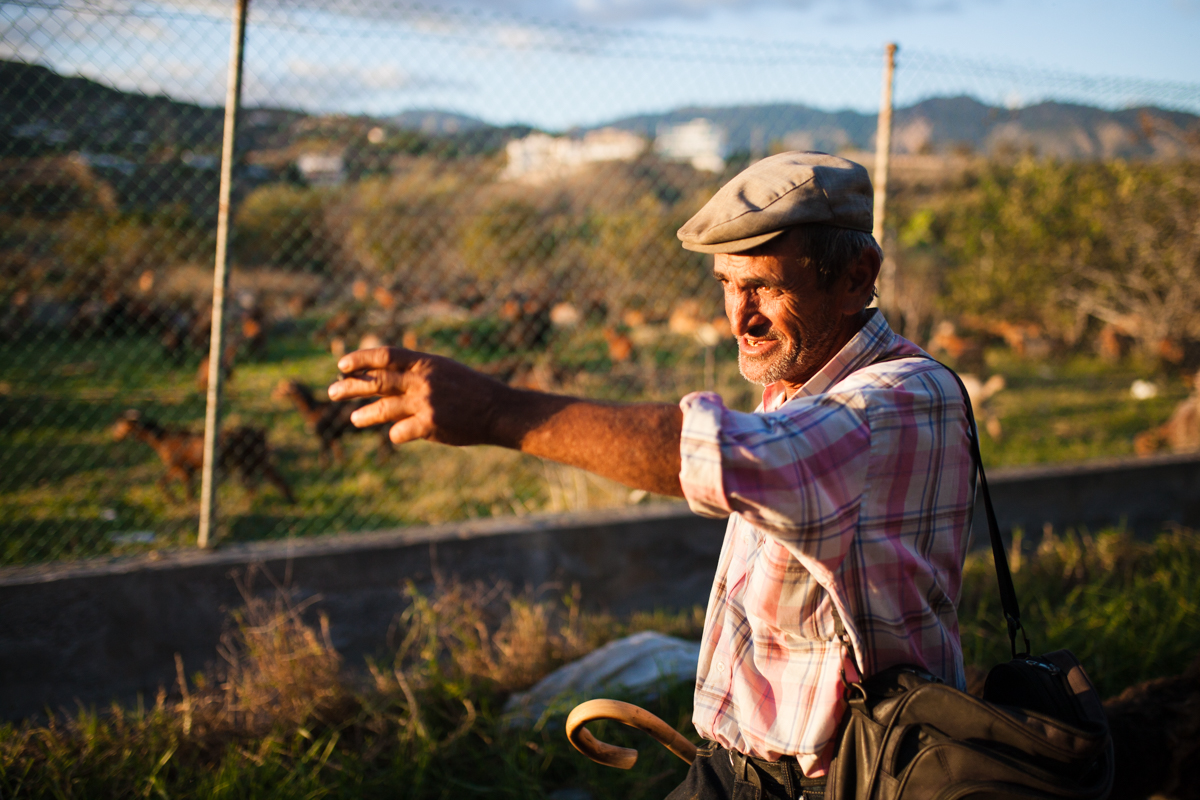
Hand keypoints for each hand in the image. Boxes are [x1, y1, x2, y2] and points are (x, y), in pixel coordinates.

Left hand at [328, 347, 509, 446]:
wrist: (499, 410)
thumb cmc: (471, 391)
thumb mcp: (445, 372)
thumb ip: (416, 374)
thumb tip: (383, 381)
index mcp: (426, 363)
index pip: (385, 355)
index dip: (360, 359)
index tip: (342, 365)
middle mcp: (423, 380)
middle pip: (377, 381)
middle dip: (351, 386)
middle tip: (332, 391)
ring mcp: (425, 402)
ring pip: (383, 408)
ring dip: (365, 415)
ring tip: (354, 419)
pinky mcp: (430, 425)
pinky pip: (400, 432)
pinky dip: (395, 434)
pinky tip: (396, 435)